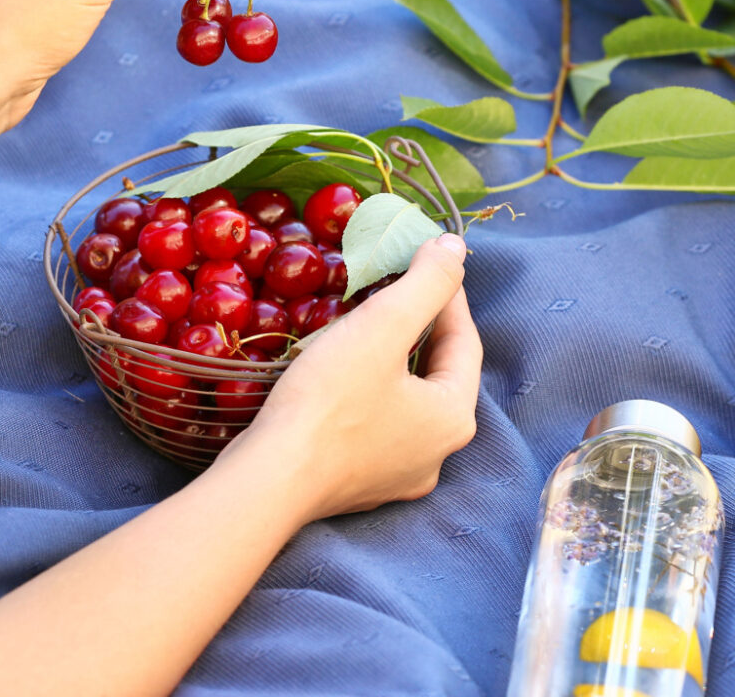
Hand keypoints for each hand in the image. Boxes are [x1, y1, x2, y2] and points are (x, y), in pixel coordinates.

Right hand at [230, 233, 482, 521]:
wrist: (269, 479)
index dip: (447, 293)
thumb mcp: (383, 327)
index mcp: (454, 418)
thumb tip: (455, 248)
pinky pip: (375, 427)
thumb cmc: (330, 400)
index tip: (425, 258)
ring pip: (405, 402)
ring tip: (365, 328)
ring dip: (392, 363)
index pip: (464, 341)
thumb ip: (426, 284)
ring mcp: (397, 477)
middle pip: (436, 374)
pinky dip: (368, 395)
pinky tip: (341, 378)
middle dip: (419, 328)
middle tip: (394, 289)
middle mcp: (436, 455)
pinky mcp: (359, 486)